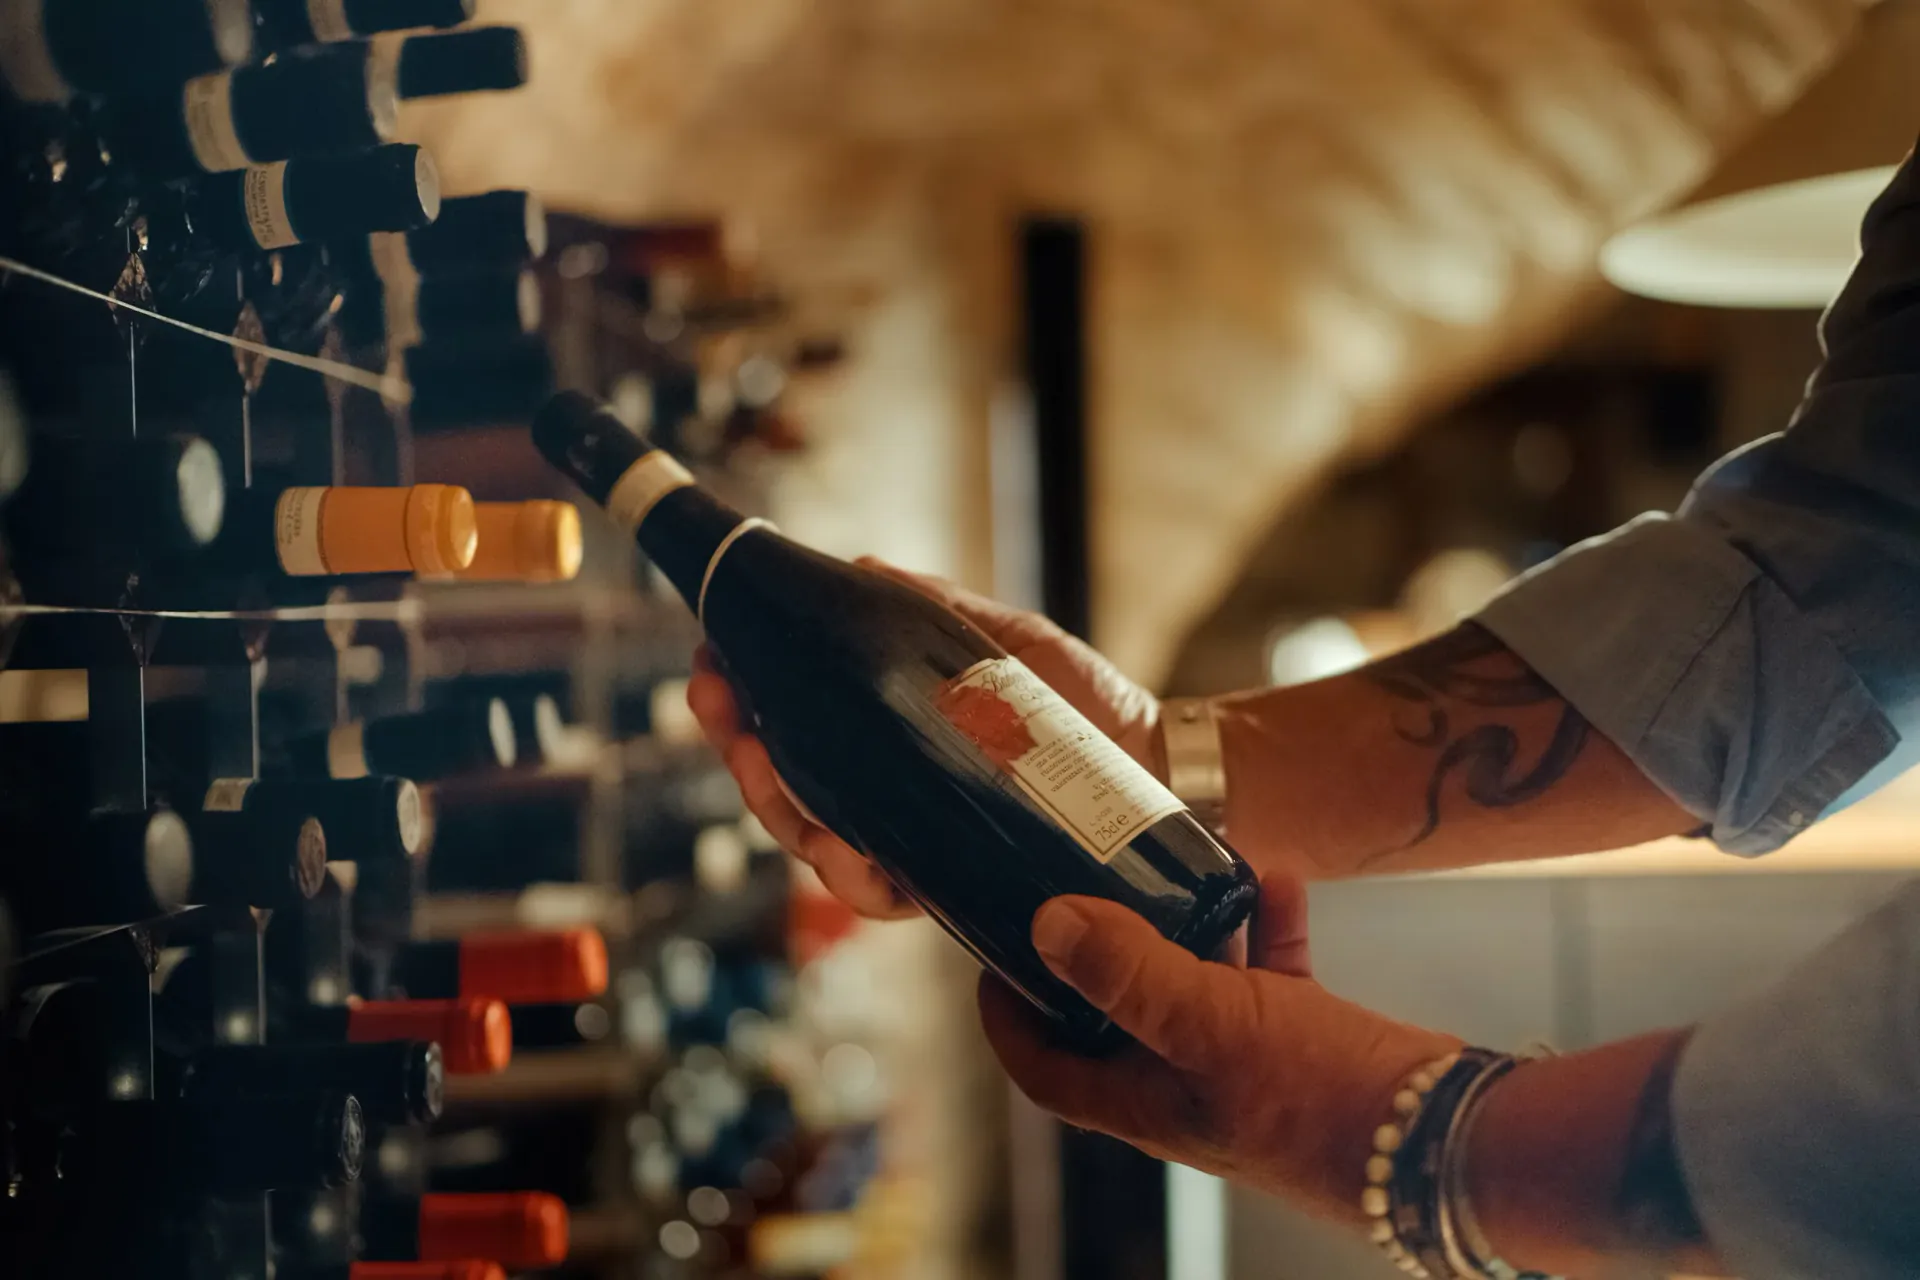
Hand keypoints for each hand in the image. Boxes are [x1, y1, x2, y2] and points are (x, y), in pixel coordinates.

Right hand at [685, 558, 1163, 919]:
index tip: (711, 666)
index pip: (795, 730)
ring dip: (780, 810)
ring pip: (817, 843)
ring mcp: (917, 842)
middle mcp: (892, 800)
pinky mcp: (954, 881)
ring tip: (766, 768)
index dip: (741, 705)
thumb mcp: (1009, 642)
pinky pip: (883, 890)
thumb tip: (865, 568)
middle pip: (785, 791)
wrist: (1165, 764)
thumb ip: (938, 611)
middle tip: (724, 710)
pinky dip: (854, 873)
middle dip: (739, 752)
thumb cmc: (1091, 706)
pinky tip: (841, 847)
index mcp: (891, 743)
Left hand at [984, 875, 1460, 1223]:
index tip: (991, 953)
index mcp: (1149, 1102)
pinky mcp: (1307, 1042)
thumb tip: (1046, 924)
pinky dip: (1267, 924)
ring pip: (1195, 982)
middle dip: (1100, 948)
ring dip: (1188, 922)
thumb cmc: (1321, 1100)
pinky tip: (1278, 876)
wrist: (1445, 1137)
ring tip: (1181, 860)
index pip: (1048, 1070)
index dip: (1009, 1018)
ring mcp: (1249, 1065)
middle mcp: (1190, 1087)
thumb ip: (1128, 974)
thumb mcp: (1210, 1024)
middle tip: (1084, 879)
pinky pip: (1271, 971)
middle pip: (1116, 1016)